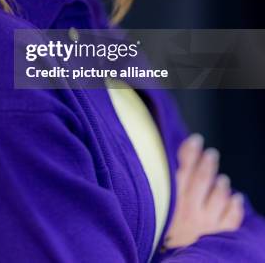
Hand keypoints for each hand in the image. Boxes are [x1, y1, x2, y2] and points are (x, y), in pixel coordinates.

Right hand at [163, 133, 243, 248]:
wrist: (164, 257)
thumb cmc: (156, 226)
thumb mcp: (156, 200)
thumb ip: (164, 179)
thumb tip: (174, 154)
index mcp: (171, 199)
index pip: (183, 168)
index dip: (190, 151)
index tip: (196, 140)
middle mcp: (189, 209)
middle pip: (203, 178)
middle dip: (208, 163)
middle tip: (212, 154)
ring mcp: (205, 223)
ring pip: (218, 196)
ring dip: (221, 184)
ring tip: (222, 179)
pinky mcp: (215, 235)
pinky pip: (231, 219)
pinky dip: (235, 206)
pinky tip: (235, 198)